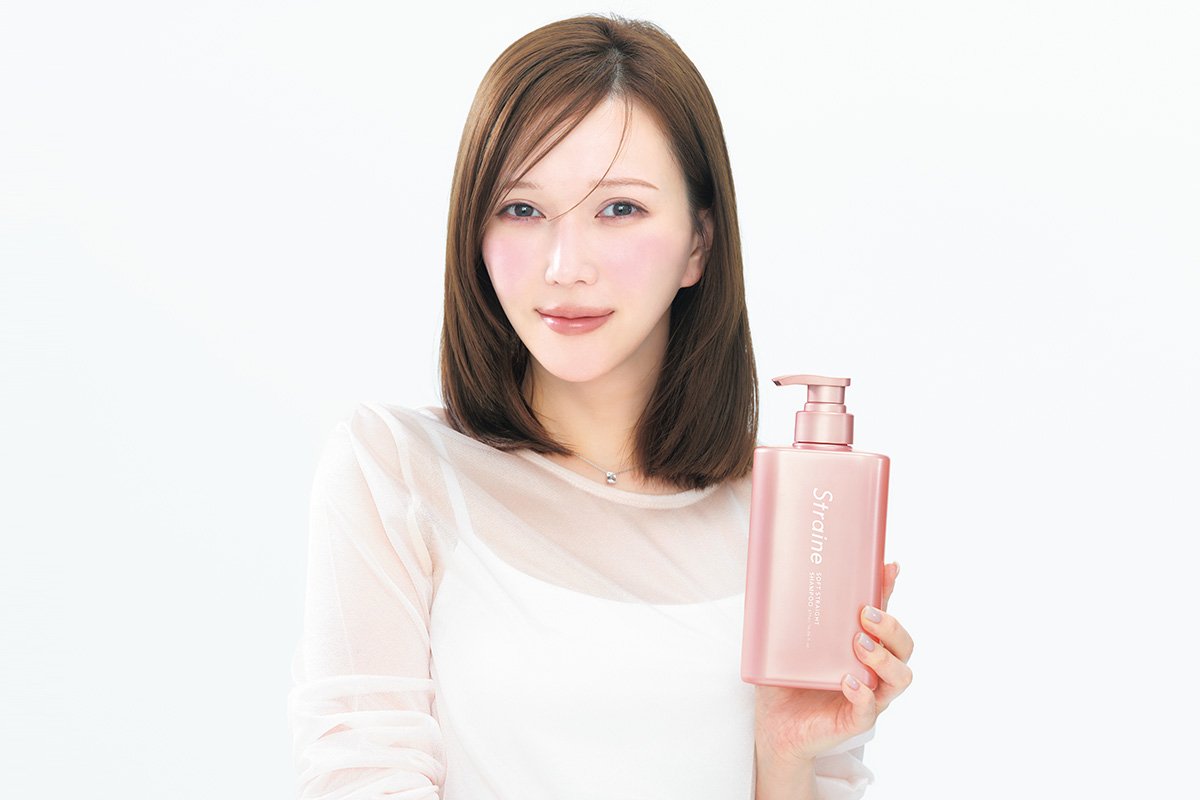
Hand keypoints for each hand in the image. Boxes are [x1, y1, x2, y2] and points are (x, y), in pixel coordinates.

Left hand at [753, 562, 913, 765]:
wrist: (775, 725)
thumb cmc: (787, 680)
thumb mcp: (791, 643)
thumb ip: (794, 617)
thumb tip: (781, 575)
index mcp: (862, 647)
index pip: (883, 617)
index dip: (890, 591)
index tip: (889, 567)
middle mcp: (873, 670)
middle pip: (903, 647)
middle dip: (891, 627)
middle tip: (866, 615)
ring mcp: (868, 696)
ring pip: (899, 678)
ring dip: (883, 658)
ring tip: (859, 645)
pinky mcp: (853, 721)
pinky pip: (868, 711)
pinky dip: (863, 696)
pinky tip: (849, 682)